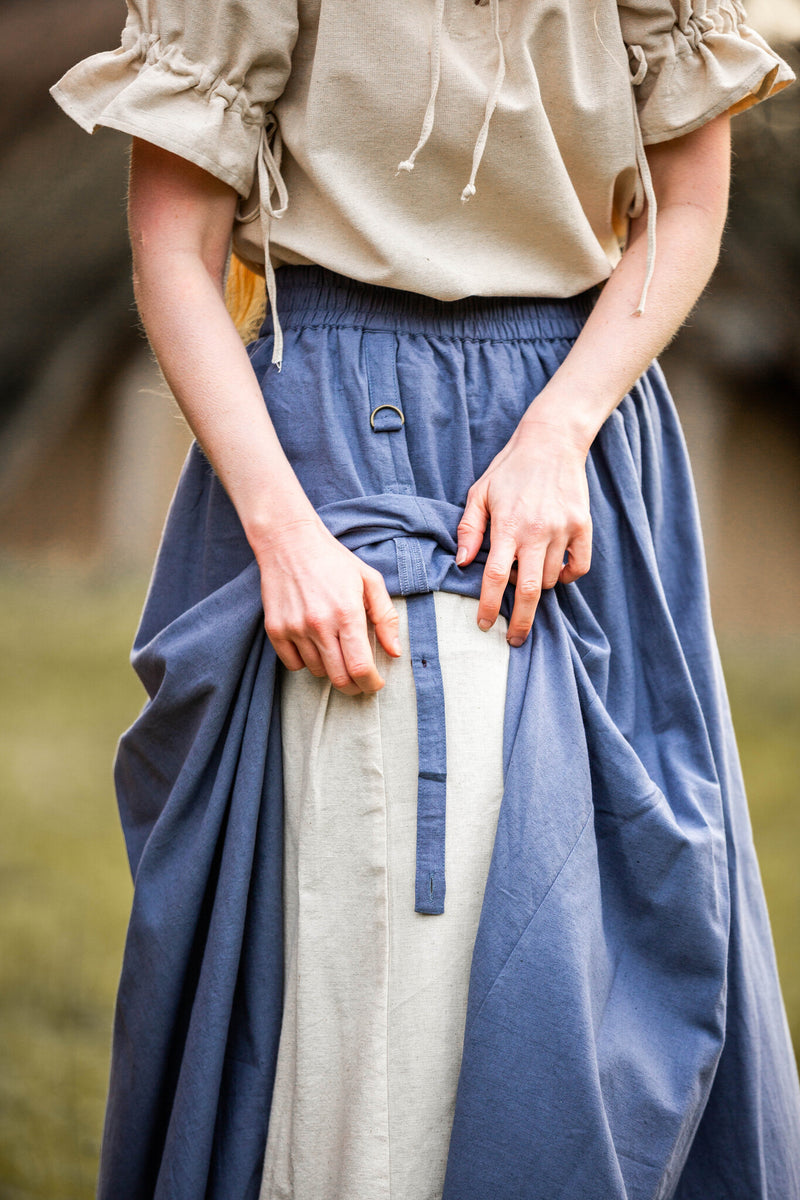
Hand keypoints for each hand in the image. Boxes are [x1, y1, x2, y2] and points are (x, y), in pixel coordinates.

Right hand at [256, 518, 400, 693]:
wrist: (290, 543)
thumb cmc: (334, 561)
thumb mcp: (370, 581)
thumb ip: (386, 618)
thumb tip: (394, 651)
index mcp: (347, 613)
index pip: (360, 667)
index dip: (371, 683)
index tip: (375, 683)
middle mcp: (319, 624)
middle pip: (339, 678)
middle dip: (355, 686)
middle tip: (361, 680)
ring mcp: (294, 628)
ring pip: (317, 672)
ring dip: (331, 670)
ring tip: (336, 651)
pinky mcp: (275, 629)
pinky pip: (293, 665)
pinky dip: (306, 662)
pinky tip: (314, 646)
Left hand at [456, 420, 591, 644]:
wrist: (552, 441)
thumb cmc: (510, 469)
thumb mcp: (480, 493)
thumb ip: (469, 530)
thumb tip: (462, 563)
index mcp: (507, 525)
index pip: (495, 577)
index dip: (489, 606)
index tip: (484, 625)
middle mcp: (536, 531)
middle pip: (529, 591)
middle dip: (521, 622)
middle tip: (514, 640)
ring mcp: (563, 529)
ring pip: (551, 580)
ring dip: (538, 588)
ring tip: (527, 576)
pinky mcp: (583, 526)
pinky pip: (578, 567)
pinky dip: (567, 577)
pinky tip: (555, 572)